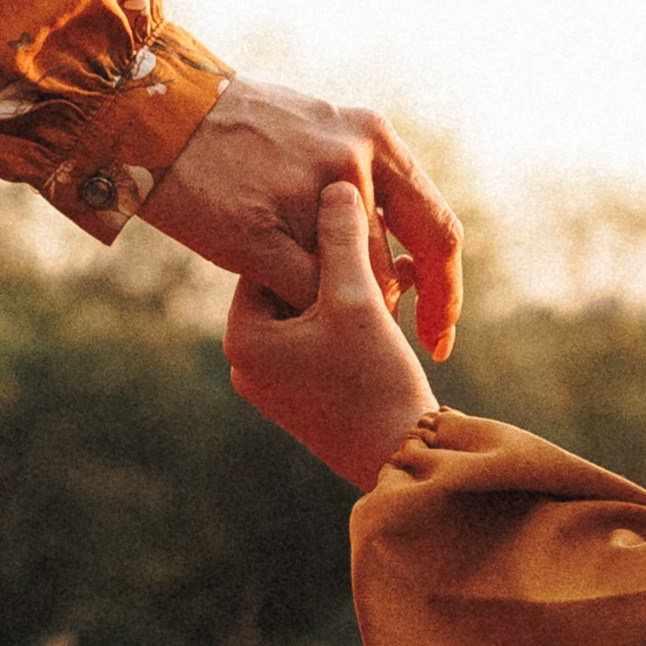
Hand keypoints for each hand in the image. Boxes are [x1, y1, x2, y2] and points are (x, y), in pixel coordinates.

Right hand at [141, 75, 463, 356]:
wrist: (157, 110)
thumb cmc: (233, 127)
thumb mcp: (316, 128)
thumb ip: (358, 174)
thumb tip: (386, 238)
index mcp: (372, 136)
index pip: (438, 229)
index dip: (446, 291)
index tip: (438, 333)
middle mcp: (351, 160)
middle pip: (394, 271)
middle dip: (389, 315)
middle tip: (378, 342)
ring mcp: (305, 195)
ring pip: (347, 287)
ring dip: (326, 305)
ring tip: (290, 288)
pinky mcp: (258, 231)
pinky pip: (300, 293)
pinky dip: (291, 307)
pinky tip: (268, 294)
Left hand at [225, 180, 437, 486]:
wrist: (403, 461)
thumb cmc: (375, 381)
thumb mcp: (356, 298)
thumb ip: (342, 237)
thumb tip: (335, 185)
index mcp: (242, 336)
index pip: (272, 257)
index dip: (315, 234)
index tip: (349, 214)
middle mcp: (246, 361)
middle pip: (290, 283)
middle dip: (337, 263)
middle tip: (378, 237)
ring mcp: (272, 382)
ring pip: (311, 310)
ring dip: (353, 289)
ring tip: (401, 270)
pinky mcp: (301, 396)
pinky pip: (321, 339)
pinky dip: (353, 320)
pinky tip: (399, 298)